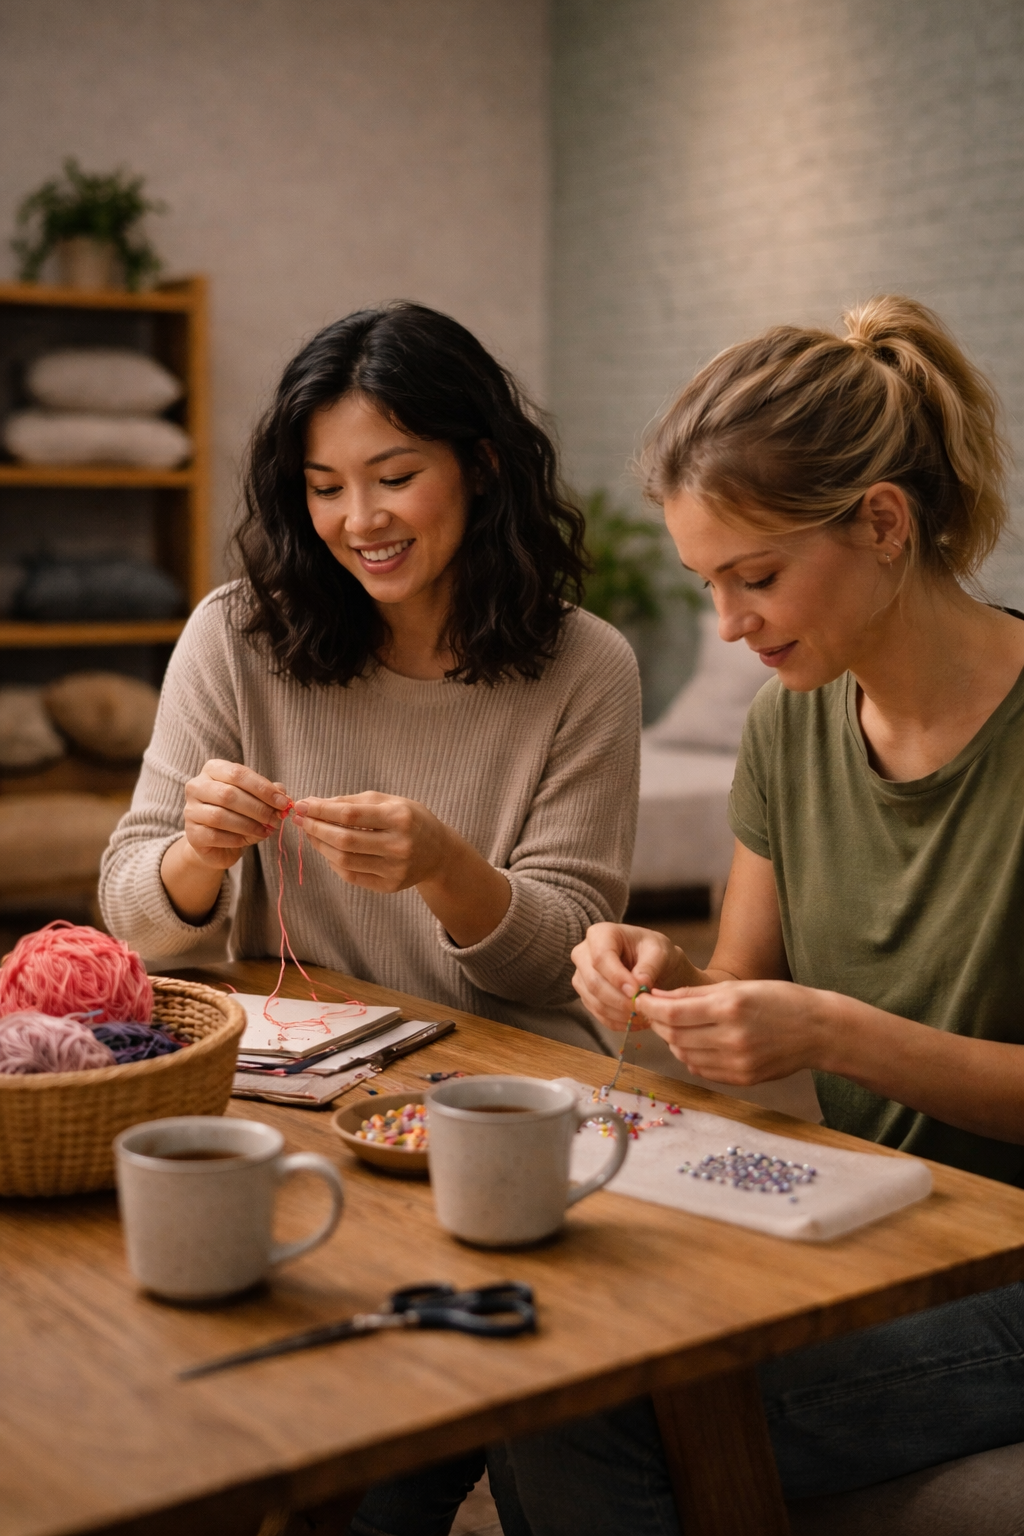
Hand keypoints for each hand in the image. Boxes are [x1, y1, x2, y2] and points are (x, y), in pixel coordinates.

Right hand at [183, 760, 290, 870]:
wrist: (218, 843)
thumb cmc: (238, 813)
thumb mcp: (255, 798)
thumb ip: (268, 793)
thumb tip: (282, 793)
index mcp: (212, 770)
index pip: (238, 773)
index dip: (263, 788)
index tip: (283, 802)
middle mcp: (196, 786)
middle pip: (228, 794)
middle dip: (258, 808)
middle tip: (276, 818)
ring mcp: (190, 810)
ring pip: (220, 816)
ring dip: (249, 825)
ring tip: (266, 830)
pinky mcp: (192, 834)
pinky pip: (215, 835)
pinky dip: (237, 839)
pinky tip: (250, 839)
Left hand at [292, 791, 450, 891]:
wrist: (439, 852)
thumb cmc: (409, 819)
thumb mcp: (388, 801)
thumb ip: (352, 802)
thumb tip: (313, 804)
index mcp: (400, 818)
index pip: (349, 814)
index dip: (321, 810)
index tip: (302, 805)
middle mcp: (399, 845)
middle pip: (344, 839)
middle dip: (316, 828)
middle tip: (300, 820)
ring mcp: (395, 869)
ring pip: (344, 860)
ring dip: (320, 846)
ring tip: (311, 834)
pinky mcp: (390, 886)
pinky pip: (351, 875)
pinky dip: (334, 862)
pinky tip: (328, 850)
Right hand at [571, 923, 699, 1031]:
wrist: (650, 963)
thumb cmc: (653, 951)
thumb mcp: (659, 951)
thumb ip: (650, 966)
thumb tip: (640, 985)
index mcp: (600, 934)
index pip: (601, 958)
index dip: (617, 977)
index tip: (637, 991)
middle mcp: (583, 954)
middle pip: (594, 983)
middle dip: (620, 1000)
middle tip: (643, 1008)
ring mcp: (582, 976)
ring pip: (594, 1001)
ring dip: (620, 1013)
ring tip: (644, 1015)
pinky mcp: (586, 996)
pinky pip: (597, 1013)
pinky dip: (617, 1021)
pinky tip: (636, 1021)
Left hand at [637, 979, 829, 1083]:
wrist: (819, 1031)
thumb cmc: (780, 1000)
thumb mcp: (739, 987)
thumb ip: (696, 993)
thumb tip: (658, 996)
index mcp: (729, 1009)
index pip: (673, 1012)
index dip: (649, 1007)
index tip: (639, 999)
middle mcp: (731, 1039)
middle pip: (674, 1036)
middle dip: (659, 1023)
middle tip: (655, 1011)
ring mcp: (737, 1063)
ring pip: (684, 1055)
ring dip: (674, 1040)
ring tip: (678, 1026)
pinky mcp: (742, 1080)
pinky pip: (701, 1069)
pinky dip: (691, 1056)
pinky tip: (697, 1042)